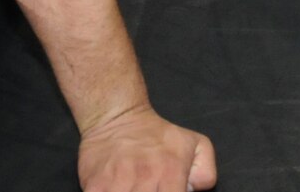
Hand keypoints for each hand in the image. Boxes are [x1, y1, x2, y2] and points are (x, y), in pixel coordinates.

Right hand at [76, 106, 216, 191]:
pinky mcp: (94, 186)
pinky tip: (115, 191)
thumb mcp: (195, 144)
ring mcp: (117, 182)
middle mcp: (145, 178)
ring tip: (133, 190)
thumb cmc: (157, 135)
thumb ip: (205, 173)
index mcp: (170, 171)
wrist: (117, 115)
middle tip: (150, 190)